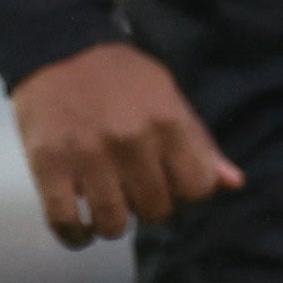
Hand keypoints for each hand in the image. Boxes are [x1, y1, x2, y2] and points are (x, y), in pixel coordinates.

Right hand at [11, 41, 241, 245]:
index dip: (186, 192)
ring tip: (106, 205)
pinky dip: (75, 234)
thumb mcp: (169, 97)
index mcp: (167, 123)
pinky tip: (80, 227)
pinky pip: (66, 223)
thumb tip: (234, 183)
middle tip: (133, 189)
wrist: (58, 48)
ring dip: (111, 222)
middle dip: (148, 207)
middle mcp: (131, 143)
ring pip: (113, 224)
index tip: (170, 183)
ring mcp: (88, 157)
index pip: (197, 189)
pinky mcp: (48, 167)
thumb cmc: (121, 76)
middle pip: (155, 211)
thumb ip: (200, 143)